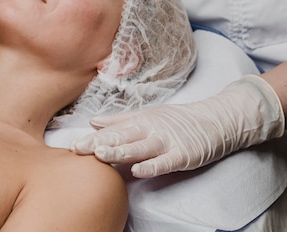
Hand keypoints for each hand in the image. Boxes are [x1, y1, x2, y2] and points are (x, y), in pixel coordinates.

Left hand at [70, 75, 284, 177]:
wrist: (216, 120)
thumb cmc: (177, 121)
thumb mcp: (147, 116)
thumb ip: (119, 121)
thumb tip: (93, 122)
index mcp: (139, 122)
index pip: (111, 132)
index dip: (91, 139)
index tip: (71, 146)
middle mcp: (150, 130)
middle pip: (121, 138)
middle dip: (98, 144)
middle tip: (77, 149)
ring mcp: (167, 142)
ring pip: (139, 148)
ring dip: (120, 151)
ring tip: (100, 155)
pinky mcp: (183, 154)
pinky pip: (165, 161)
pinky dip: (152, 165)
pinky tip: (138, 170)